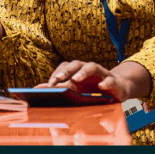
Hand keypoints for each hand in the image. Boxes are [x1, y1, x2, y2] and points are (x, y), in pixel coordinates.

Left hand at [35, 60, 151, 102]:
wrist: (117, 89)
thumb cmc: (93, 88)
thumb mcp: (75, 89)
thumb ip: (58, 88)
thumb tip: (36, 88)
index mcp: (77, 71)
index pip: (65, 67)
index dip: (57, 73)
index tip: (50, 84)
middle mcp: (88, 69)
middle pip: (76, 64)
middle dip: (66, 71)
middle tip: (57, 79)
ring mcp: (101, 74)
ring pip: (92, 67)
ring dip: (83, 72)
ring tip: (76, 79)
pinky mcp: (114, 82)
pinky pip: (110, 80)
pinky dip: (106, 82)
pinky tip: (101, 86)